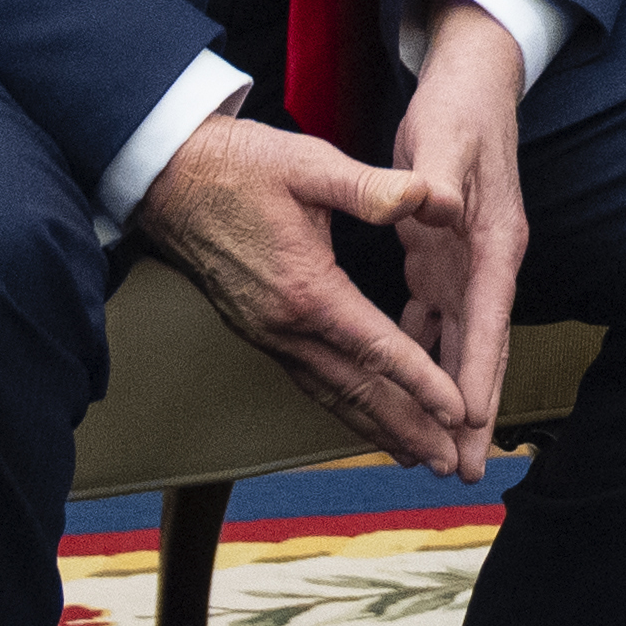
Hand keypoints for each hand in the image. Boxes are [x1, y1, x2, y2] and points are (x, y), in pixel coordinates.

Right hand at [135, 112, 462, 460]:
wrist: (169, 178)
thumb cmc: (240, 166)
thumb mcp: (310, 165)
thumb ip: (370, 187)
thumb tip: (426, 196)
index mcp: (306, 289)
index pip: (375, 349)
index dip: (421, 382)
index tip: (456, 411)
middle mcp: (285, 325)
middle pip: (355, 390)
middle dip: (406, 428)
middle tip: (449, 461)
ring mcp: (268, 333)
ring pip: (331, 394)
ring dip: (376, 428)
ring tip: (415, 456)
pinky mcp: (259, 330)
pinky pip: (310, 379)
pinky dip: (344, 405)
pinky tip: (364, 415)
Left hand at [383, 0, 534, 484]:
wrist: (473, 79)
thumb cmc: (460, 109)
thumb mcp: (443, 137)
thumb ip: (432, 176)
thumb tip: (430, 204)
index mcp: (493, 241)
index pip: (487, 319)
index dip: (477, 372)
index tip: (469, 421)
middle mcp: (487, 262)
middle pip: (482, 349)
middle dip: (472, 413)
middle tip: (461, 470)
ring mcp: (468, 264)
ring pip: (460, 344)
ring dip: (449, 397)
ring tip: (439, 453)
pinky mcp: (445, 257)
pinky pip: (436, 321)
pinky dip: (426, 357)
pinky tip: (408, 386)